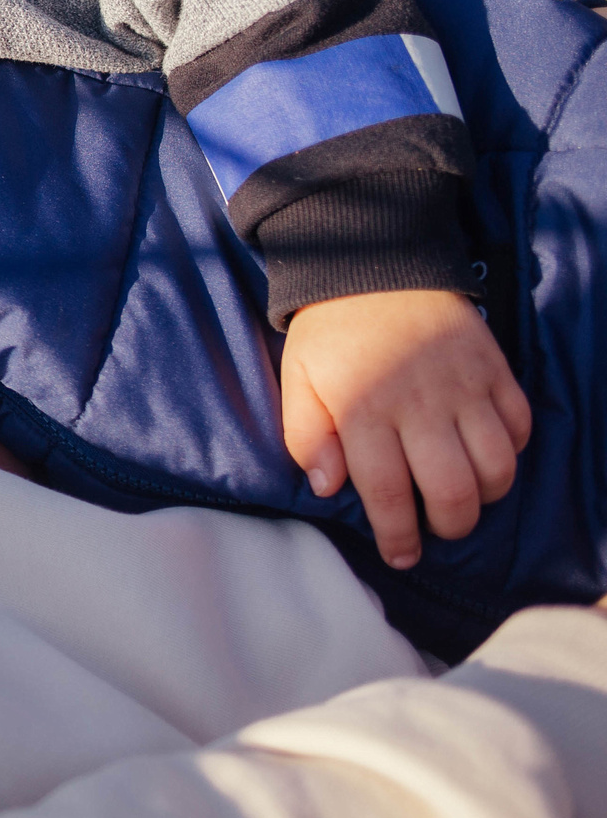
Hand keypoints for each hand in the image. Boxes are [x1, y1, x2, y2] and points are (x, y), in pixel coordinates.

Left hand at [281, 288, 530, 569]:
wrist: (375, 262)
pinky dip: (510, 450)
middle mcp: (419, 403)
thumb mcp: (298, 380)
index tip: (402, 555)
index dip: (398, 536)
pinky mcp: (494, 368)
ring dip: (486, 495)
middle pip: (455, 491)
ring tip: (464, 495)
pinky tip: (485, 452)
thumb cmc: (331, 333)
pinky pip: (519, 427)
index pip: (389, 494)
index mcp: (364, 410)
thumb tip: (330, 489)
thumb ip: (308, 437)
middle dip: (451, 526)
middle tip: (438, 528)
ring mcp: (463, 386)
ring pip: (497, 466)